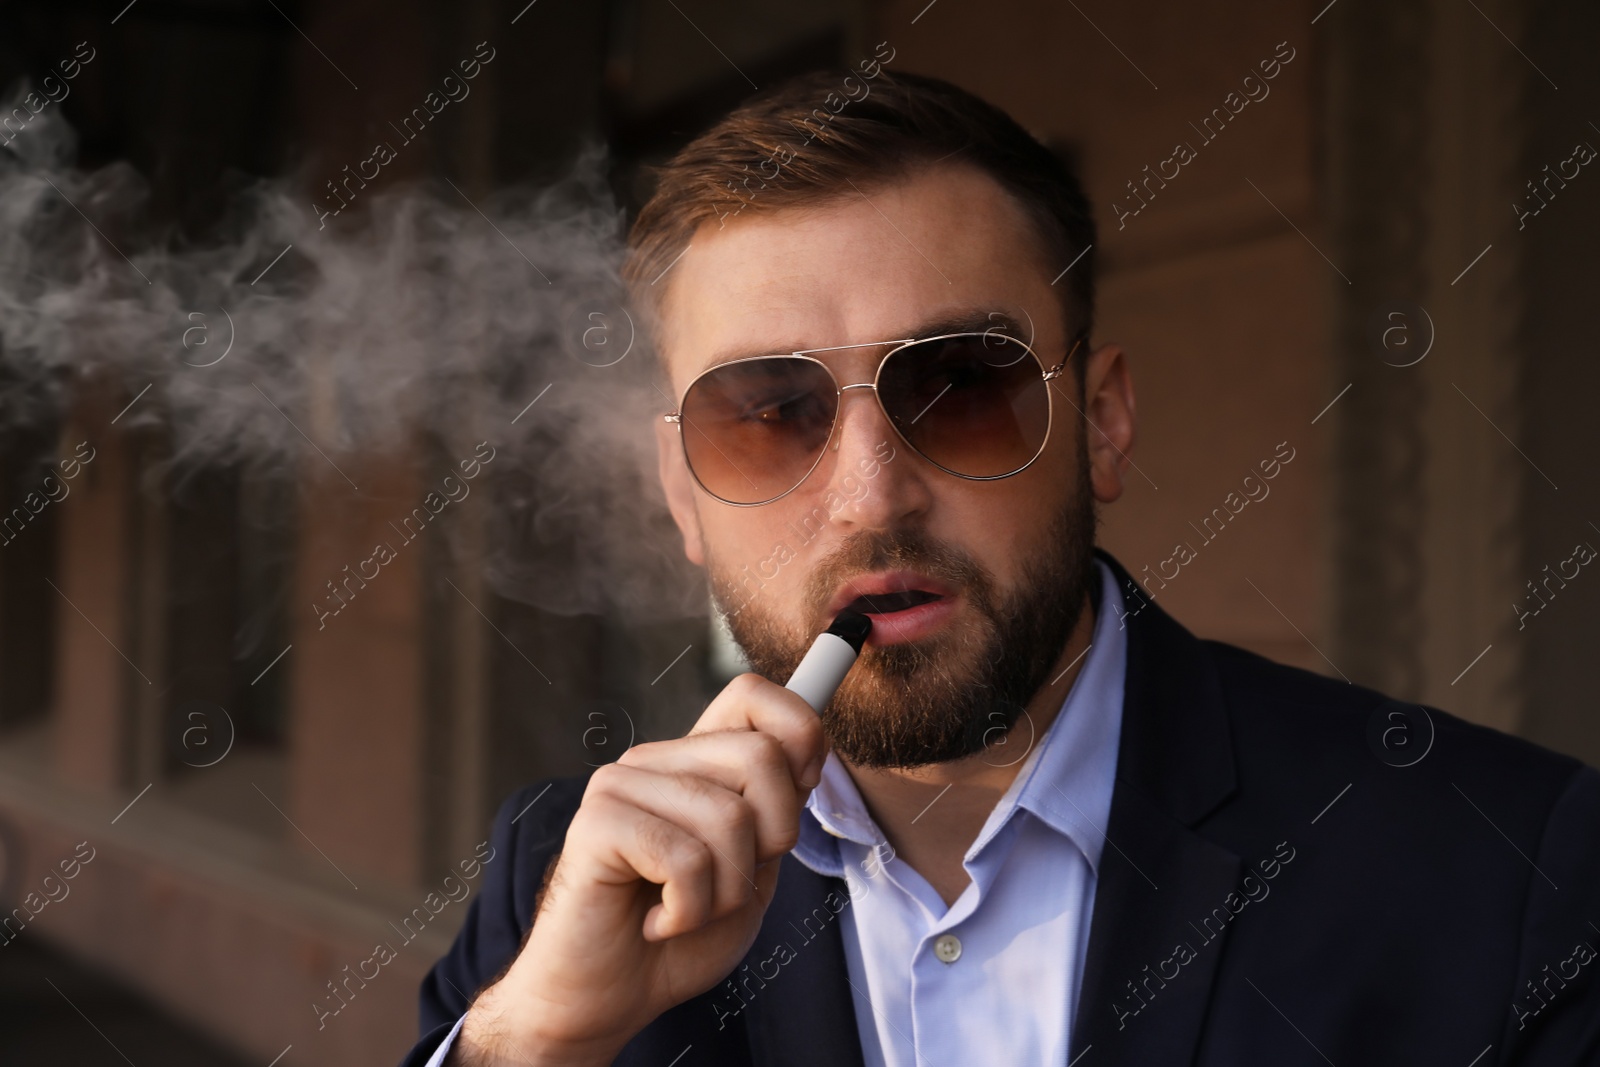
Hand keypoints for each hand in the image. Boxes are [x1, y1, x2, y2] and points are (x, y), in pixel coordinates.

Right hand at [450, 673, 827, 1065]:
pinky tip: (658, 922)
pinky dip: (689, 910)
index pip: (753, 695)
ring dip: (727, 891)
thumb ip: (776, 813)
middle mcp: (656, 759)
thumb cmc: (678, 939)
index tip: (799, 792)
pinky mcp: (597, 823)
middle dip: (773, 838)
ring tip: (686, 910)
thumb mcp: (751, 870)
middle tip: (729, 882)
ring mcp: (622, 785)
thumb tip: (807, 756)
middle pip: (761, 756)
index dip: (799, 732)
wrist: (607, 1000)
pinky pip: (686, 858)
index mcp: (694, 761)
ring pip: (730, 817)